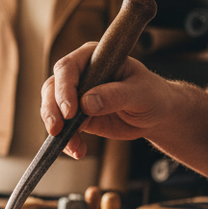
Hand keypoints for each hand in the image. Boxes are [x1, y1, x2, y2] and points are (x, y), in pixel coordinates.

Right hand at [42, 42, 174, 159]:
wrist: (155, 115)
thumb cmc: (152, 95)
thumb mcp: (139, 93)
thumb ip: (115, 95)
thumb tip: (87, 102)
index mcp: (93, 58)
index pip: (68, 68)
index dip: (64, 89)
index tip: (70, 111)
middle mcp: (80, 74)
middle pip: (52, 88)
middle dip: (52, 110)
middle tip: (58, 130)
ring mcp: (76, 95)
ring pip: (52, 109)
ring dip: (57, 129)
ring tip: (72, 146)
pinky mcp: (77, 116)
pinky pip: (63, 128)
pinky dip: (67, 141)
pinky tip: (78, 150)